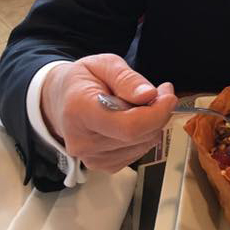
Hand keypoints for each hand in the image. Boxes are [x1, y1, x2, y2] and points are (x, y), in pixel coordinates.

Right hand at [41, 53, 177, 172]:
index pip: (128, 126)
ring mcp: (91, 157)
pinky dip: (144, 135)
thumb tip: (148, 95)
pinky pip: (138, 152)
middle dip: (158, 113)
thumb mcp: (104, 64)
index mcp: (80, 111)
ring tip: (140, 104)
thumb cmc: (82, 79)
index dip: (157, 113)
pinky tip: (133, 120)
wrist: (61, 100)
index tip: (169, 95)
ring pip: (143, 144)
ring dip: (152, 123)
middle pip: (139, 135)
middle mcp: (83, 141)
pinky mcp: (102, 165)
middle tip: (159, 92)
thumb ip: (127, 78)